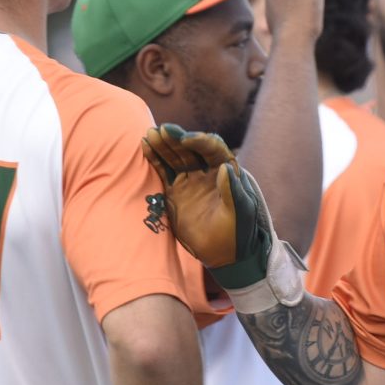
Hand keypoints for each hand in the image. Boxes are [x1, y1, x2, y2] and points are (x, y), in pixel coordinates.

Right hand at [140, 125, 273, 287]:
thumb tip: (225, 168)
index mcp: (226, 171)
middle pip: (190, 149)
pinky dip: (155, 159)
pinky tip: (145, 147)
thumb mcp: (238, 213)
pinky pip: (164, 171)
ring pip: (175, 157)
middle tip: (162, 130)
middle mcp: (207, 172)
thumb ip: (232, 191)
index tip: (187, 140)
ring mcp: (190, 180)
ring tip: (149, 135)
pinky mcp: (176, 191)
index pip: (213, 149)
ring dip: (163, 145)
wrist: (223, 254)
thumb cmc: (236, 232)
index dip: (200, 142)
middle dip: (177, 139)